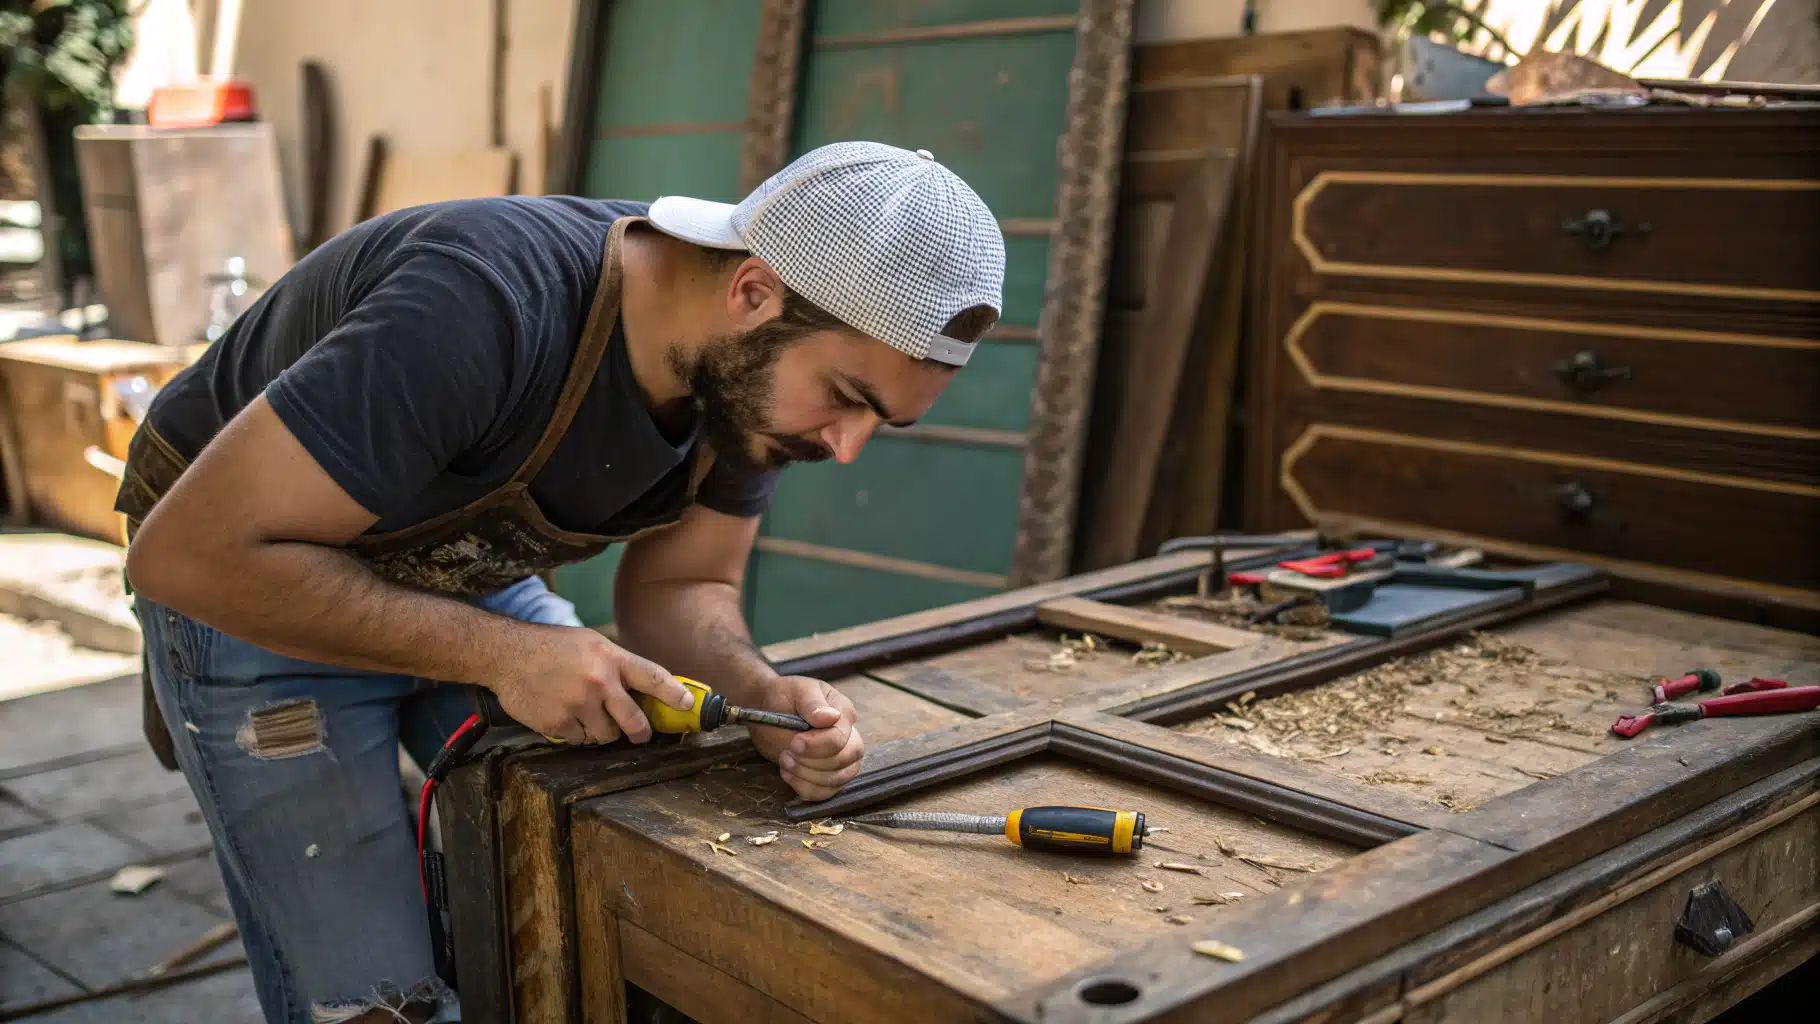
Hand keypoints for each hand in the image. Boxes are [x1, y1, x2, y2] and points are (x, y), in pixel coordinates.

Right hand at [489, 626, 693, 743]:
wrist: (507, 654)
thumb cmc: (550, 646)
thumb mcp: (590, 644)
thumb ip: (615, 664)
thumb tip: (641, 686)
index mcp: (610, 658)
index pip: (653, 678)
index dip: (675, 694)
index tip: (687, 704)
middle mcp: (599, 682)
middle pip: (634, 721)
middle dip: (641, 733)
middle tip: (640, 735)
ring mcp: (578, 705)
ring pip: (605, 735)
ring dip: (601, 731)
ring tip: (586, 715)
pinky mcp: (558, 723)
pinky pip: (579, 740)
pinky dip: (575, 733)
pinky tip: (564, 715)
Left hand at [751, 676, 862, 800]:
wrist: (768, 708)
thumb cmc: (785, 696)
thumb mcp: (797, 690)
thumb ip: (813, 703)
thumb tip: (830, 717)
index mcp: (844, 713)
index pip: (840, 738)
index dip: (817, 745)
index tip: (794, 742)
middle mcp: (848, 737)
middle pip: (845, 761)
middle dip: (813, 762)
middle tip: (787, 753)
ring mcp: (840, 759)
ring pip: (837, 780)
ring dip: (807, 776)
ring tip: (785, 760)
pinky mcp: (826, 775)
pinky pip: (825, 793)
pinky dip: (805, 788)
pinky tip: (787, 774)